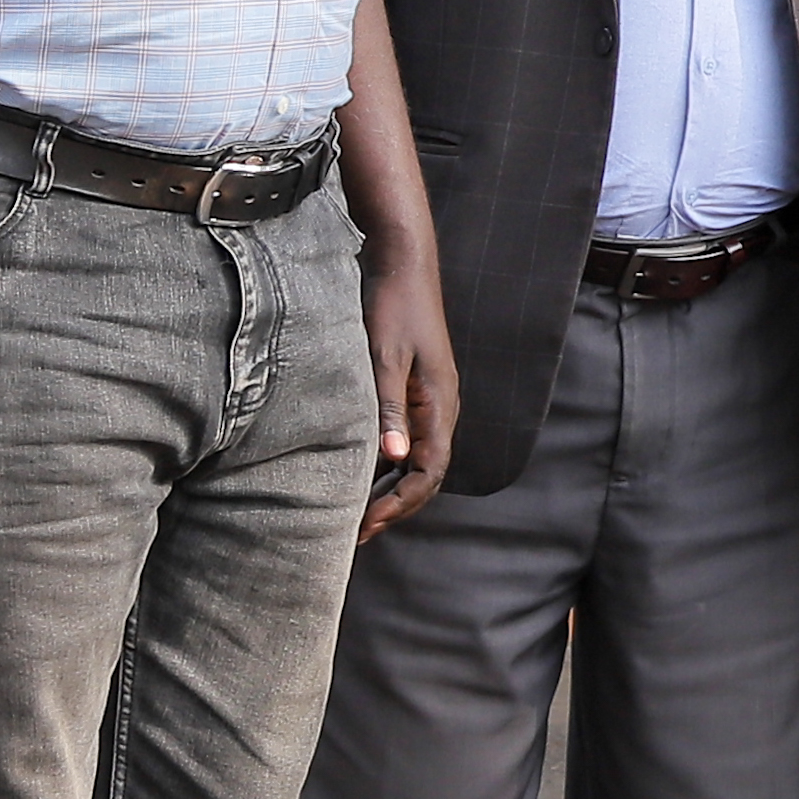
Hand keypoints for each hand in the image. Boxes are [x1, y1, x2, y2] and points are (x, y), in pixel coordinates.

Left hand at [352, 242, 459, 542]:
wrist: (402, 265)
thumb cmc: (392, 308)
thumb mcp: (384, 359)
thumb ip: (388, 408)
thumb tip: (392, 459)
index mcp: (440, 404)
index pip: (429, 472)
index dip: (399, 504)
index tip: (365, 524)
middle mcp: (442, 408)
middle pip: (426, 474)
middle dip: (395, 506)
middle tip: (356, 533)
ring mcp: (432, 401)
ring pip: (418, 460)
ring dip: (392, 489)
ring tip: (356, 513)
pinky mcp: (417, 391)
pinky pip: (409, 441)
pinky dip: (388, 466)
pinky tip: (362, 472)